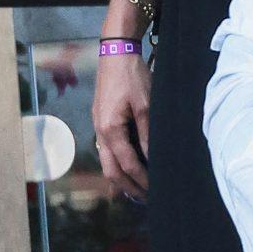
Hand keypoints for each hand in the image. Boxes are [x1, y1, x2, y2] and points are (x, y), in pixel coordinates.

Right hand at [92, 52, 149, 200]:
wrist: (116, 53)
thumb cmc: (132, 76)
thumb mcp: (146, 105)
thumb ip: (148, 133)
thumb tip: (152, 157)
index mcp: (110, 129)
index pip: (126, 164)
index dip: (141, 179)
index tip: (154, 190)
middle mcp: (100, 132)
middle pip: (110, 170)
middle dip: (127, 186)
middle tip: (145, 198)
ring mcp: (98, 126)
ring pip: (106, 161)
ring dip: (121, 176)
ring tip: (138, 187)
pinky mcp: (101, 120)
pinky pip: (107, 149)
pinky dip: (118, 162)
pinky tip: (130, 164)